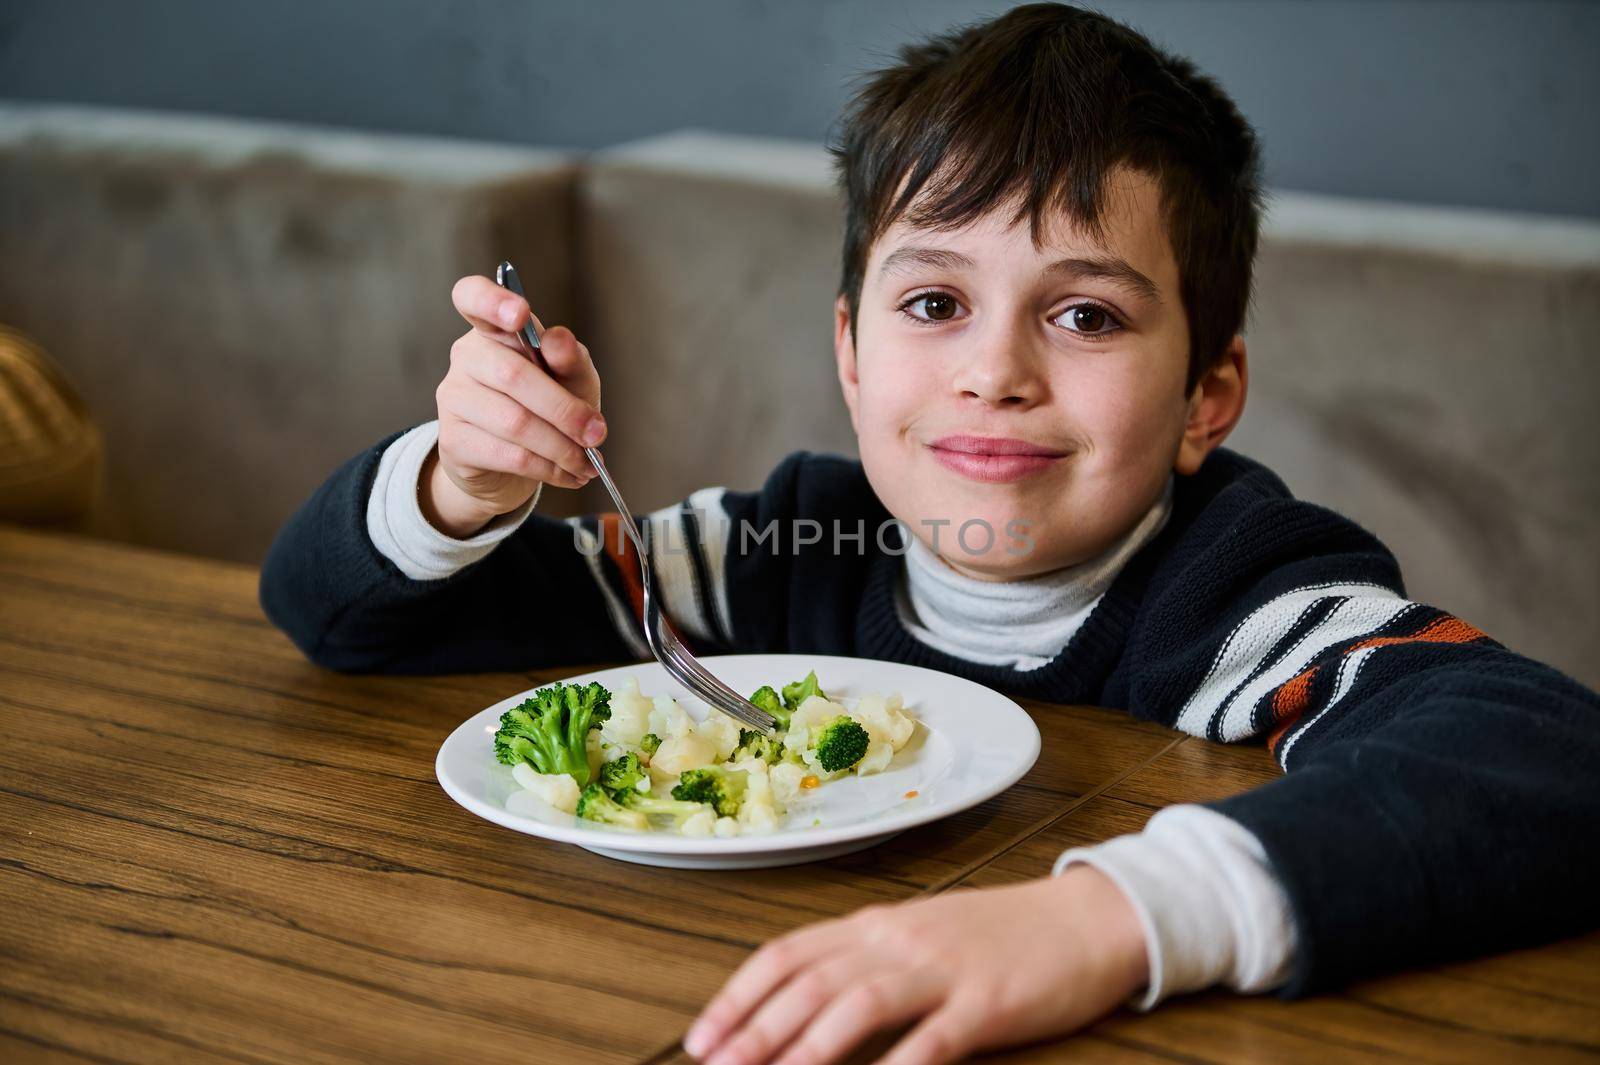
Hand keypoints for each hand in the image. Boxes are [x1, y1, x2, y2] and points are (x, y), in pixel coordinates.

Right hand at [422, 275, 606, 537]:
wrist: (512, 464)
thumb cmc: (546, 407)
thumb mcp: (571, 379)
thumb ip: (570, 359)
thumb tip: (557, 341)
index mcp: (494, 329)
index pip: (473, 297)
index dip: (494, 301)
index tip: (522, 313)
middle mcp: (466, 357)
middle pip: (513, 375)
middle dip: (566, 410)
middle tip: (598, 434)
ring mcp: (454, 398)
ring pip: (514, 422)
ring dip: (562, 448)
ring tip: (587, 462)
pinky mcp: (453, 441)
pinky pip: (508, 455)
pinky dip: (548, 468)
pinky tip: (568, 474)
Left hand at [685, 867, 1148, 1064]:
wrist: (1086, 918)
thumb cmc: (998, 935)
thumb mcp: (919, 936)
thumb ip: (863, 961)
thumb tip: (796, 1006)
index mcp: (877, 925)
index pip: (789, 953)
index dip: (739, 995)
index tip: (702, 1038)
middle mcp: (900, 941)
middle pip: (812, 982)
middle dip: (756, 1029)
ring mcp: (944, 969)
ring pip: (860, 1003)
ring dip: (809, 1047)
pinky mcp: (988, 1002)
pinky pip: (935, 1038)